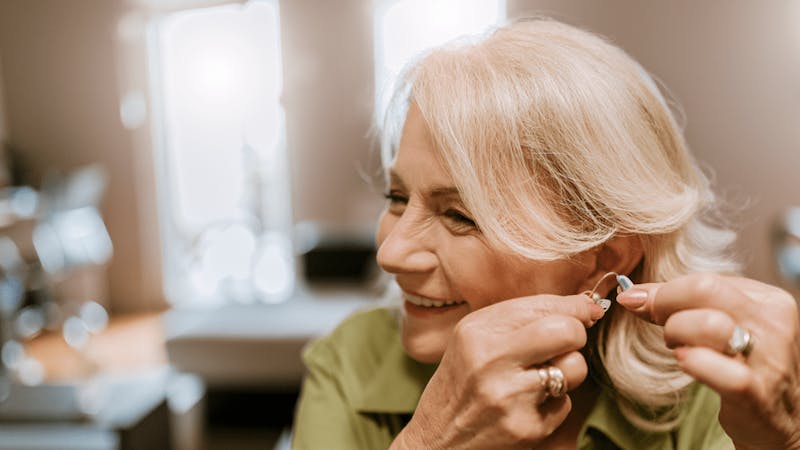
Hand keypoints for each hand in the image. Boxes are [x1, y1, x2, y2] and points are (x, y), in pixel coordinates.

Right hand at [391, 294, 605, 449]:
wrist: (437, 438)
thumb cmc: (462, 379)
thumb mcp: (476, 336)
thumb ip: (524, 316)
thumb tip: (589, 306)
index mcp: (476, 331)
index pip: (544, 306)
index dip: (574, 309)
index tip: (585, 313)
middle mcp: (490, 361)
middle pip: (567, 332)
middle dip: (576, 334)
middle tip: (561, 345)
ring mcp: (509, 397)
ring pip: (575, 368)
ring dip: (565, 372)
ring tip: (537, 377)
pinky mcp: (526, 428)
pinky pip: (565, 403)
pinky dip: (552, 404)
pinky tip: (525, 406)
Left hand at [617, 273, 799, 449]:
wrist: (781, 421)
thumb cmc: (743, 367)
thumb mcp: (720, 325)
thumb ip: (681, 304)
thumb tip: (632, 294)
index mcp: (766, 300)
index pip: (703, 279)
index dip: (664, 291)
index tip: (640, 302)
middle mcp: (772, 323)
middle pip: (704, 289)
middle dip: (664, 304)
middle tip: (657, 324)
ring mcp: (769, 359)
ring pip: (709, 324)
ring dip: (678, 334)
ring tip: (679, 348)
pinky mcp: (759, 394)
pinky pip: (725, 373)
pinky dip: (696, 364)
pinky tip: (686, 363)